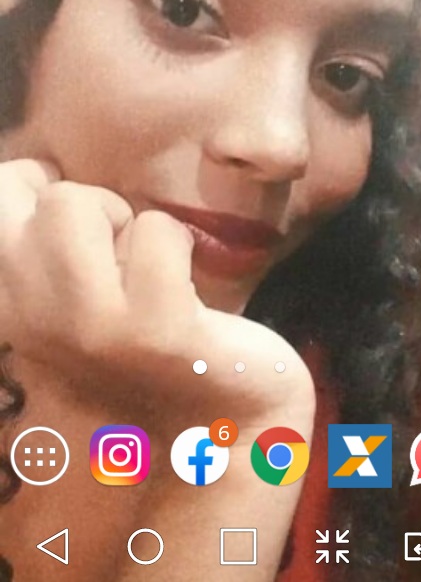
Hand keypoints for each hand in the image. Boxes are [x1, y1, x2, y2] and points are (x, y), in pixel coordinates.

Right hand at [0, 159, 314, 435]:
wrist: (218, 428)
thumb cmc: (146, 349)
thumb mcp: (78, 298)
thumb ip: (49, 246)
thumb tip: (36, 172)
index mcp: (11, 310)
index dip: (35, 185)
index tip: (83, 225)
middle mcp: (30, 323)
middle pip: (17, 193)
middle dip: (82, 204)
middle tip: (118, 251)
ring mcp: (90, 329)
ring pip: (70, 205)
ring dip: (124, 223)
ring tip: (148, 270)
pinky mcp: (157, 331)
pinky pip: (156, 232)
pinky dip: (179, 245)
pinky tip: (188, 294)